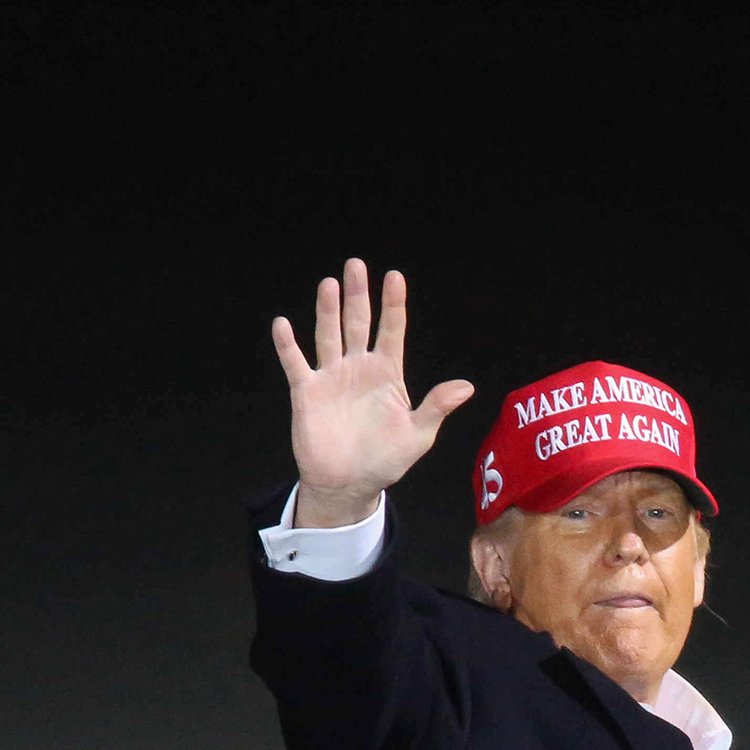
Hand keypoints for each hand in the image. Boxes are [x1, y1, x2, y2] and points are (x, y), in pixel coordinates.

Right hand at [270, 259, 474, 527]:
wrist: (348, 484)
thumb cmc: (385, 460)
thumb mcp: (418, 435)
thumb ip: (436, 407)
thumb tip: (466, 387)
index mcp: (387, 373)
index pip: (391, 330)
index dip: (393, 304)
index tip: (395, 276)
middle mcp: (358, 368)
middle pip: (358, 323)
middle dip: (357, 294)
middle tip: (356, 264)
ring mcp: (331, 378)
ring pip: (329, 335)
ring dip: (327, 310)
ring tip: (329, 284)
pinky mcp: (307, 393)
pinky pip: (296, 363)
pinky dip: (288, 345)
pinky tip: (283, 324)